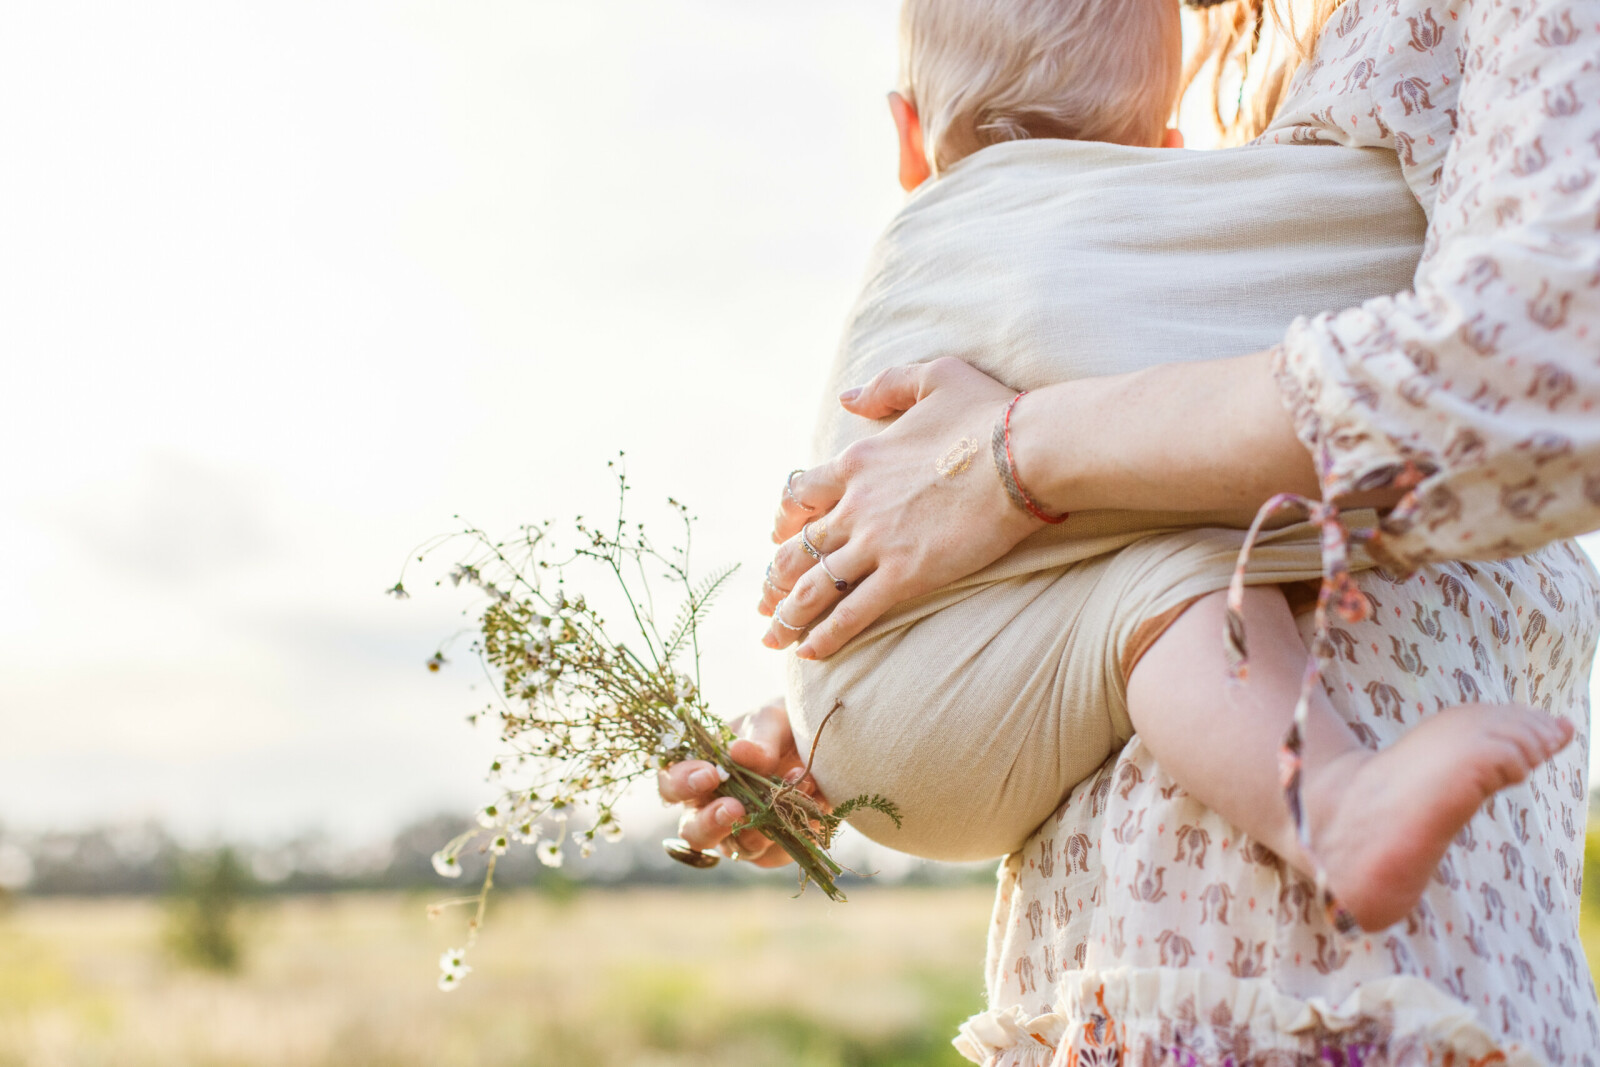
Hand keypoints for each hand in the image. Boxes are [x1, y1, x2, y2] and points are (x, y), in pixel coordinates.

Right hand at [655, 699, 822, 867]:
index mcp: (697, 774)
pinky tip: (811, 800)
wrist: (818, 748)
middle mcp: (711, 810)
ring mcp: (740, 834)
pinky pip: (777, 851)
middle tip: (734, 808)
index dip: (682, 784)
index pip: (671, 786)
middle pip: (694, 833)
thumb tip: (739, 753)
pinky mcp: (772, 850)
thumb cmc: (778, 730)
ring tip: (794, 788)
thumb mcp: (770, 723)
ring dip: (764, 824)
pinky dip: (794, 827)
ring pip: (737, 848)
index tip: (709, 774)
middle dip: (711, 823)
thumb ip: (758, 740)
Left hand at [759, 357, 1041, 658]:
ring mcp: (877, 542)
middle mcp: (856, 504)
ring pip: (815, 584)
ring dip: (787, 613)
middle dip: (775, 577)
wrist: (1024, 453)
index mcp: (858, 460)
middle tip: (763, 600)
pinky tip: (808, 653)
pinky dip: (825, 635)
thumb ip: (885, 386)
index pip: (802, 495)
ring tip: (773, 636)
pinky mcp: (905, 574)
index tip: (777, 536)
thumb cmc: (988, 413)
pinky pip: (852, 612)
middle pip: (798, 546)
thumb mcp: (933, 377)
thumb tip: (847, 396)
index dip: (785, 519)